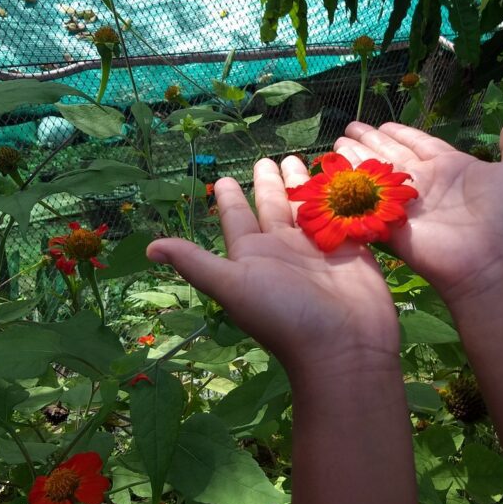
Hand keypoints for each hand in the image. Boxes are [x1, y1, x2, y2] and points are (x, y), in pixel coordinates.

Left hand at [146, 157, 398, 378]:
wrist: (343, 345)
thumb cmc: (284, 316)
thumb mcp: (233, 287)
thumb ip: (196, 263)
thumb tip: (150, 248)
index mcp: (253, 254)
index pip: (237, 217)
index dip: (228, 199)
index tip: (222, 179)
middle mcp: (284, 248)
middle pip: (273, 206)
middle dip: (269, 183)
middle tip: (266, 159)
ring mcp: (319, 247)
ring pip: (307, 207)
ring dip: (303, 185)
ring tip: (299, 161)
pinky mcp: (352, 247)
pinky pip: (343, 215)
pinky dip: (339, 197)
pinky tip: (339, 178)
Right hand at [335, 118, 502, 302]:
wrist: (494, 262)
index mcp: (452, 167)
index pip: (420, 144)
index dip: (401, 133)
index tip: (381, 123)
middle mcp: (426, 184)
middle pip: (392, 156)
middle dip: (370, 142)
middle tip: (348, 128)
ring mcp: (407, 205)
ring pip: (376, 175)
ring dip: (357, 158)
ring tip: (337, 143)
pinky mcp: (392, 226)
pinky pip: (368, 204)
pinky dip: (351, 188)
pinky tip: (334, 171)